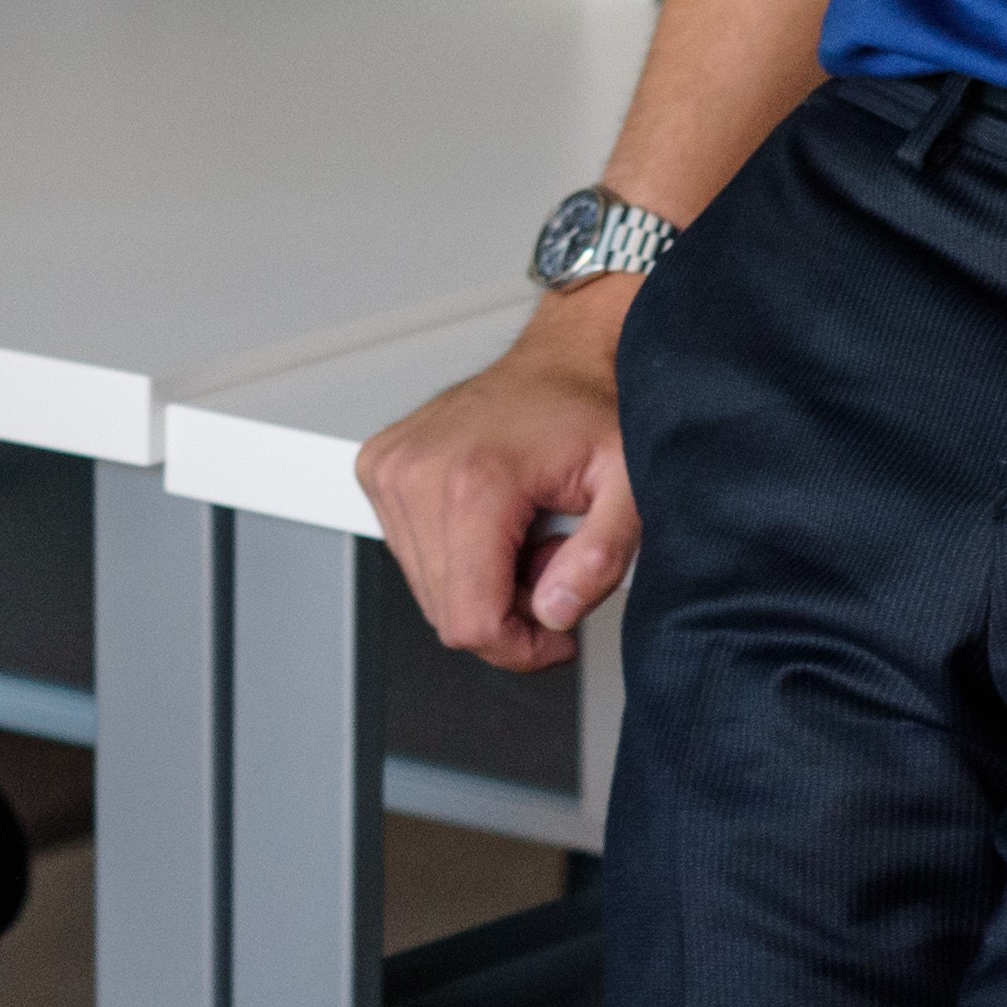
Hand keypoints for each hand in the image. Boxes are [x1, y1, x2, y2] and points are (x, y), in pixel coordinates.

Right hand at [358, 301, 642, 670]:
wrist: (559, 358)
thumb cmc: (591, 411)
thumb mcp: (629, 486)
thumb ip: (602, 559)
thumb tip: (554, 612)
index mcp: (473, 480)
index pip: (469, 622)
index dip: (521, 648)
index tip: (557, 628)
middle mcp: (417, 473)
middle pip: (446, 614)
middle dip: (507, 610)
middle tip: (551, 560)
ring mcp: (390, 470)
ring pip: (426, 590)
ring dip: (481, 583)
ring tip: (523, 534)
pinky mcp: (378, 469)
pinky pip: (409, 553)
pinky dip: (455, 554)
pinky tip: (492, 520)